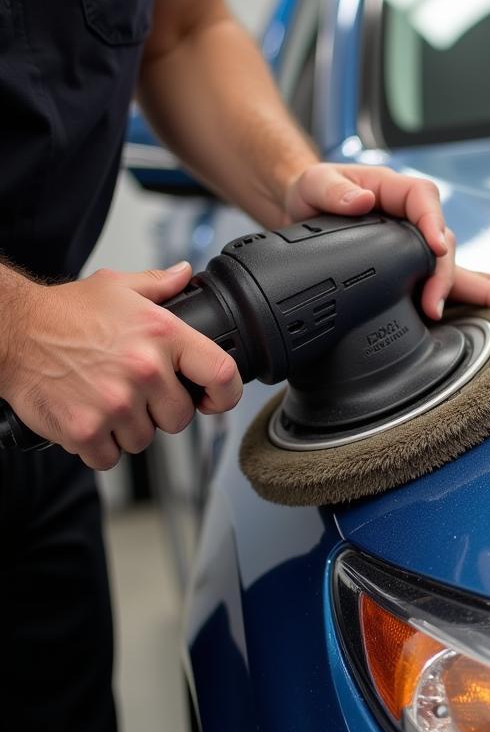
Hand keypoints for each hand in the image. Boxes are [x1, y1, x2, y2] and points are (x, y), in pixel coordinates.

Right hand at [0, 264, 240, 469]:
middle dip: (162, 411)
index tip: (215, 399)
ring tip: (108, 401)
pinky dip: (100, 447)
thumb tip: (184, 274)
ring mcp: (115, 403)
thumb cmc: (62, 313)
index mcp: (162, 335)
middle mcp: (144, 370)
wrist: (11, 332)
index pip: (221, 373)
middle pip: (181, 418)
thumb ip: (158, 285)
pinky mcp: (85, 430)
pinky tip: (90, 419)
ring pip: (145, 439)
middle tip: (137, 393)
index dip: (226, 394)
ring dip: (129, 428)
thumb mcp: (117, 288)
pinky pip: (110, 457)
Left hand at [283, 163, 489, 319]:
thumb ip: (334, 191)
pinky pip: (465, 285)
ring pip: (476, 272)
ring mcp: (427, 252)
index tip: (434, 250)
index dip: (434, 229)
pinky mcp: (422, 273)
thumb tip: (361, 202)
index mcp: (403, 195)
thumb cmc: (316, 190)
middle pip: (463, 254)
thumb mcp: (317, 183)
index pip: (428, 207)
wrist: (309, 207)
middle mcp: (423, 224)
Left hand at [284, 163, 451, 315]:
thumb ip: (332, 190)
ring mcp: (405, 240)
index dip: (434, 220)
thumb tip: (362, 201)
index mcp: (389, 188)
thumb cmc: (313, 193)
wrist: (299, 216)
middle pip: (441, 235)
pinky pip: (422, 277)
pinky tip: (429, 315)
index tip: (437, 247)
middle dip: (442, 269)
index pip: (423, 196)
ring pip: (437, 260)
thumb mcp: (313, 184)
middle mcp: (404, 214)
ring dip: (440, 287)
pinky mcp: (400, 264)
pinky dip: (429, 295)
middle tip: (432, 299)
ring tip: (431, 312)